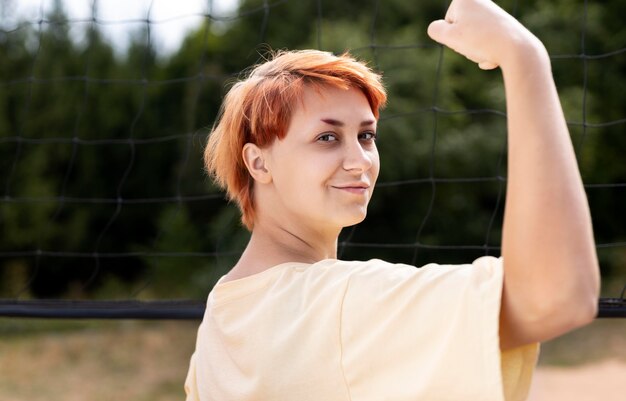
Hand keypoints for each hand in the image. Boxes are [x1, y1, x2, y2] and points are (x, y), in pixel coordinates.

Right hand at [427, 0, 542, 69]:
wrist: (517, 48)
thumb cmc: (481, 40)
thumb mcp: (449, 36)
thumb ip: (436, 30)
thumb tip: (437, 28)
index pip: (446, 23)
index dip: (452, 36)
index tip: (465, 36)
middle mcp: (480, 2)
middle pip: (460, 31)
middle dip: (464, 44)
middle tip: (476, 45)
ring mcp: (492, 14)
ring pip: (473, 40)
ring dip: (476, 51)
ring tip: (487, 51)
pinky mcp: (502, 26)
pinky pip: (486, 44)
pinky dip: (487, 52)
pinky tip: (495, 56)